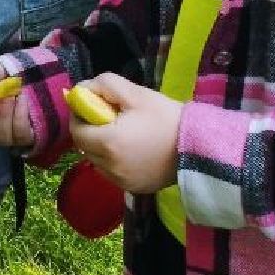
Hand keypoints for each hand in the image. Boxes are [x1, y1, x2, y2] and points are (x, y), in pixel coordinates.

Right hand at [0, 62, 35, 149]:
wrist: (28, 79)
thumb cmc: (4, 77)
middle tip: (1, 98)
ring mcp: (4, 137)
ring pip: (2, 136)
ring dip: (7, 114)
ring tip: (14, 96)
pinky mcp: (22, 138)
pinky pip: (20, 135)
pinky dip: (21, 115)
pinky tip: (22, 100)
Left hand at [67, 74, 182, 195]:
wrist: (198, 147)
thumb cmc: (166, 118)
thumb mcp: (136, 94)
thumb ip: (104, 86)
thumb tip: (82, 89)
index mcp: (108, 143)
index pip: (76, 131)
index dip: (79, 116)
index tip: (90, 105)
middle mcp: (110, 166)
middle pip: (85, 147)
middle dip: (90, 130)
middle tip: (106, 116)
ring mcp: (121, 181)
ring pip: (97, 161)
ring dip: (100, 147)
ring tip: (121, 133)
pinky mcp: (133, 188)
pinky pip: (112, 173)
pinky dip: (113, 161)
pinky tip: (131, 149)